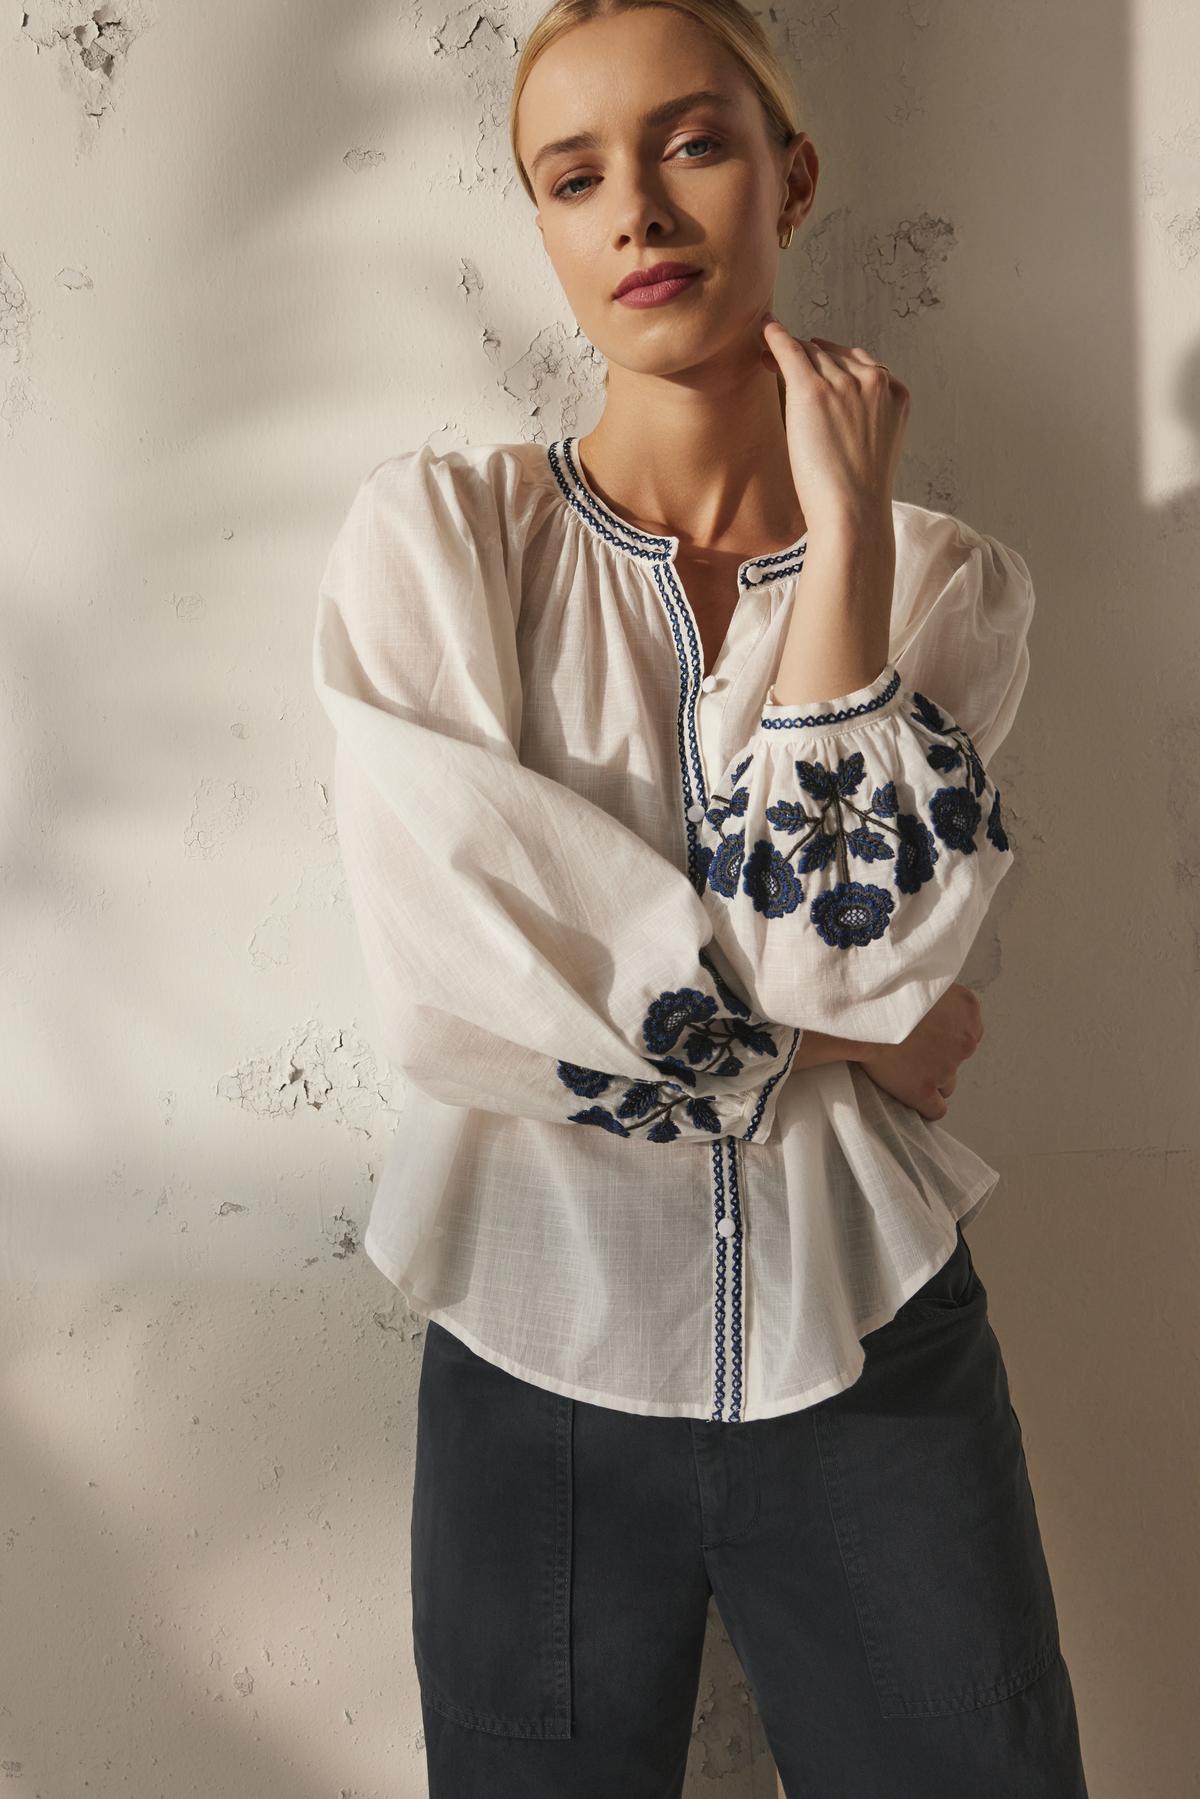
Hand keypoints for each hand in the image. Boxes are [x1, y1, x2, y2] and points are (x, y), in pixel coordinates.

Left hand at [760, 317, 910, 530]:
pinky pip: (791, 351)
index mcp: (897, 393)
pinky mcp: (814, 390)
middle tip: (784, 362)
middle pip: (835, 354)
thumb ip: (866, 419)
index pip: (863, 364)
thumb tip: (836, 410)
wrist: (852, 513)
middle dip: (811, 357)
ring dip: (790, 352)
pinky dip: (776, 336)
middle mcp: (874, 381)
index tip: (817, 368)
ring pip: (812, 354)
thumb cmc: (858, 494)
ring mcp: (845, 383)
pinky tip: (765, 327)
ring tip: (767, 356)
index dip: (836, 364)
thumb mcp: (875, 447)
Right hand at [856, 983, 983, 1121]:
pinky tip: (913, 1098)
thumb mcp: (922, 974)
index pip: (968, 1032)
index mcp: (967, 1009)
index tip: (925, 1035)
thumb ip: (935, 994)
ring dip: (930, 1079)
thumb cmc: (886, 987)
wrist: (865, 1008)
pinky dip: (926, 1106)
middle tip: (909, 1049)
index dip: (944, 1036)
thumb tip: (928, 1006)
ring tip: (903, 1070)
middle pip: (957, 1058)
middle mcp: (964, 1040)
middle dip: (937, 1057)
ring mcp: (945, 1068)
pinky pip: (935, 1109)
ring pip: (946, 1083)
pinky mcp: (923, 1089)